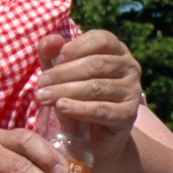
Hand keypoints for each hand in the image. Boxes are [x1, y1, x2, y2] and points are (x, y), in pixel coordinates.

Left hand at [36, 29, 144, 163]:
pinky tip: (61, 107)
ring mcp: (132, 91)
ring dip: (65, 91)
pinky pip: (102, 110)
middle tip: (40, 83)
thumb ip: (52, 53)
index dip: (74, 48)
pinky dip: (78, 108)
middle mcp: (130, 67)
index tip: (52, 62)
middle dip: (63, 73)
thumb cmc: (74, 94)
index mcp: (117, 50)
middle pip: (96, 64)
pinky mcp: (129, 114)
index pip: (100, 40)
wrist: (91, 134)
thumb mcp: (59, 71)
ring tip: (42, 97)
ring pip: (96, 87)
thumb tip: (52, 38)